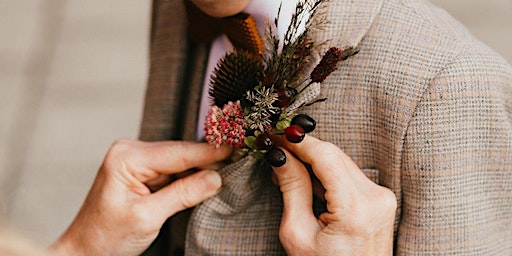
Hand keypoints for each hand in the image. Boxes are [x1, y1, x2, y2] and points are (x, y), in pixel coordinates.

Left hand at [49, 139, 230, 255]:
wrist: (85, 251)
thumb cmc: (106, 237)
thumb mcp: (148, 217)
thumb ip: (183, 194)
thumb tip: (216, 178)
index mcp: (126, 157)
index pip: (179, 152)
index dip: (210, 151)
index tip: (237, 147)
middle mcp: (130, 151)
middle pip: (181, 153)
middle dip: (208, 159)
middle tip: (239, 159)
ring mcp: (136, 160)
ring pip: (179, 161)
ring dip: (200, 169)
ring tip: (227, 171)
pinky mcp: (141, 171)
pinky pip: (172, 170)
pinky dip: (189, 176)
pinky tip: (205, 180)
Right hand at [273, 136, 396, 255]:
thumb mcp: (298, 233)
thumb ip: (292, 189)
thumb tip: (280, 156)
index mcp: (356, 208)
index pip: (326, 156)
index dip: (299, 141)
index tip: (277, 134)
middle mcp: (376, 198)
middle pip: (334, 155)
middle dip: (304, 149)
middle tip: (277, 149)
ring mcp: (382, 198)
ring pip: (341, 162)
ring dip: (315, 161)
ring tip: (289, 169)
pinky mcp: (381, 200)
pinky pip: (349, 174)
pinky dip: (327, 173)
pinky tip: (309, 181)